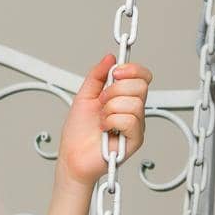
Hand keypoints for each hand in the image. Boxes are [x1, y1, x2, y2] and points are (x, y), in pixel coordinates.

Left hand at [56, 52, 153, 192]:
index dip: (131, 69)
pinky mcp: (135, 140)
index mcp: (124, 98)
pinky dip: (112, 121)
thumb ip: (97, 75)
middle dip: (114, 90)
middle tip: (101, 102)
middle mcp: (133, 110)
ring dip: (110, 109)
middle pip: (140, 85)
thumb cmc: (77, 134)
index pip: (142, 76)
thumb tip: (110, 58)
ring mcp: (136, 125)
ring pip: (134, 103)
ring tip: (101, 119)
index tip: (115, 72)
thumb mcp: (84, 96)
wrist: (72, 157)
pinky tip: (105, 129)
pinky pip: (131, 120)